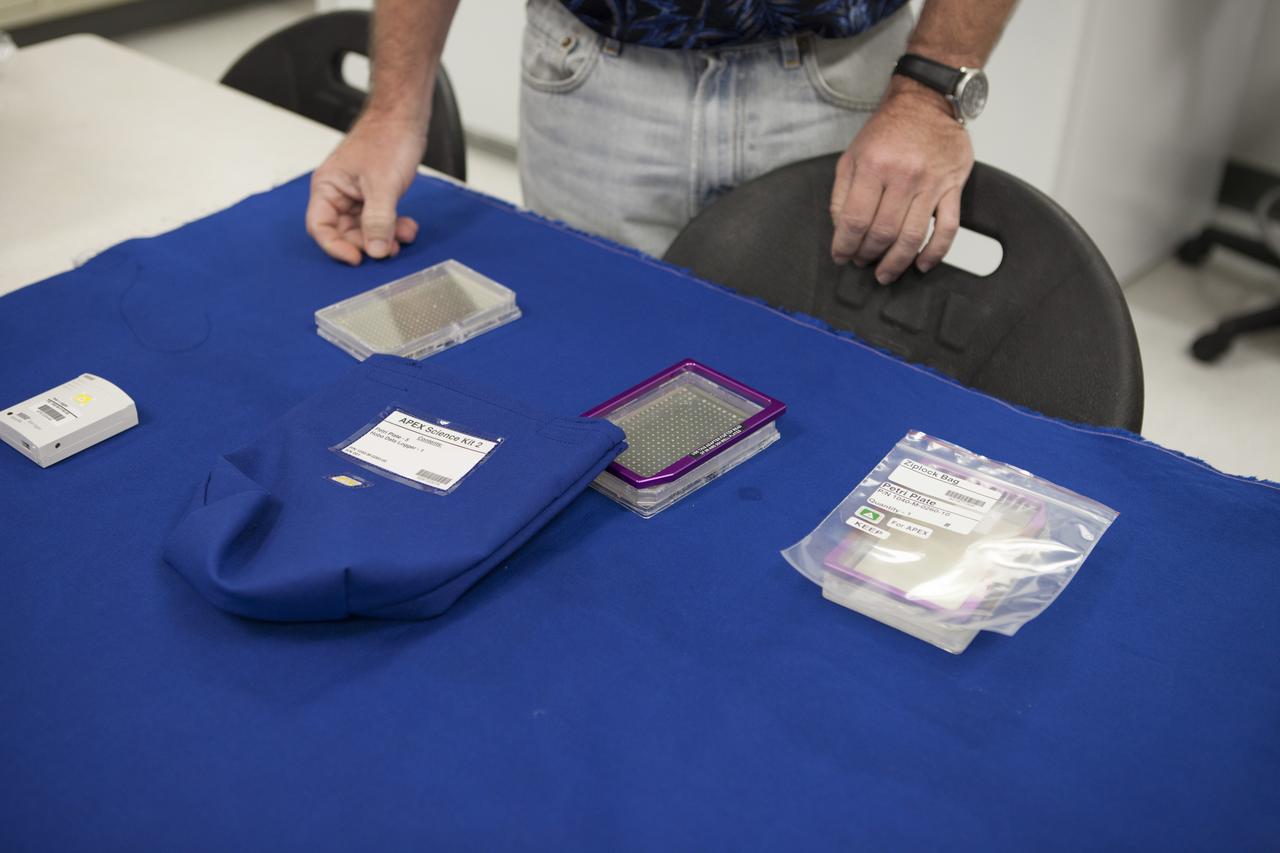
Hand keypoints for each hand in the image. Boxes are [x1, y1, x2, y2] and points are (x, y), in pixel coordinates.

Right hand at [306, 112, 426, 264]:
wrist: (405, 117)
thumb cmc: (387, 138)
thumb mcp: (382, 185)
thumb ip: (378, 220)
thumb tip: (376, 251)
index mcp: (327, 187)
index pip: (320, 227)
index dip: (336, 247)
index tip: (358, 259)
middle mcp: (338, 193)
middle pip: (344, 232)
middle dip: (367, 243)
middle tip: (388, 250)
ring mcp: (357, 194)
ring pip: (365, 229)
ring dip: (384, 237)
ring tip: (403, 237)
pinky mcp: (375, 194)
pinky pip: (380, 220)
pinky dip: (393, 227)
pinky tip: (408, 227)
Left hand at [829, 78, 973, 283]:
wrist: (926, 102)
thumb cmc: (887, 130)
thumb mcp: (852, 156)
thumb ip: (842, 194)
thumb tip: (842, 231)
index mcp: (873, 166)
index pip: (854, 220)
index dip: (845, 246)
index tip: (841, 257)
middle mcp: (902, 176)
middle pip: (882, 233)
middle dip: (867, 255)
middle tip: (862, 262)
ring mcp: (930, 183)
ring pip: (912, 236)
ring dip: (896, 262)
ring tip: (885, 274)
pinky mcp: (953, 187)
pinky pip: (947, 228)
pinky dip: (935, 252)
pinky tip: (922, 265)